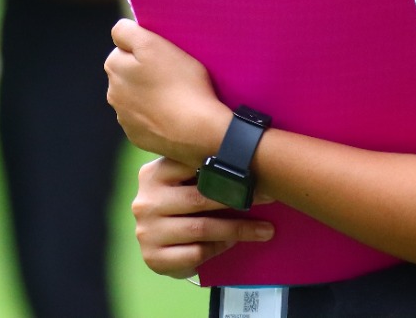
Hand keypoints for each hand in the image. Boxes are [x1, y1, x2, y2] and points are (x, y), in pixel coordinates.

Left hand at [105, 19, 227, 165]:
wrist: (199, 131)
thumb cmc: (180, 83)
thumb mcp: (153, 44)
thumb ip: (127, 32)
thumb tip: (117, 32)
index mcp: (114, 67)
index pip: (124, 47)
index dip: (145, 48)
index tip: (163, 56)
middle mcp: (113, 93)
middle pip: (129, 73)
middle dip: (144, 71)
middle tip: (171, 75)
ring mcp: (124, 118)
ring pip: (136, 97)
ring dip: (148, 94)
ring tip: (175, 96)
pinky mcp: (137, 137)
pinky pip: (144, 120)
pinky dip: (154, 116)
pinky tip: (172, 115)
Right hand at [131, 157, 274, 278]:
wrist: (160, 247)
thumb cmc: (180, 208)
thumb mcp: (183, 184)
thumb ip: (203, 171)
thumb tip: (250, 158)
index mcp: (152, 174)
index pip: (191, 167)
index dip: (227, 169)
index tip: (258, 171)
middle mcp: (145, 202)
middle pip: (200, 198)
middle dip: (239, 199)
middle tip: (270, 198)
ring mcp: (147, 231)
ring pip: (202, 228)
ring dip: (238, 229)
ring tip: (264, 229)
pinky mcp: (154, 258)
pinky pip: (196, 252)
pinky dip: (219, 248)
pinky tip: (233, 244)